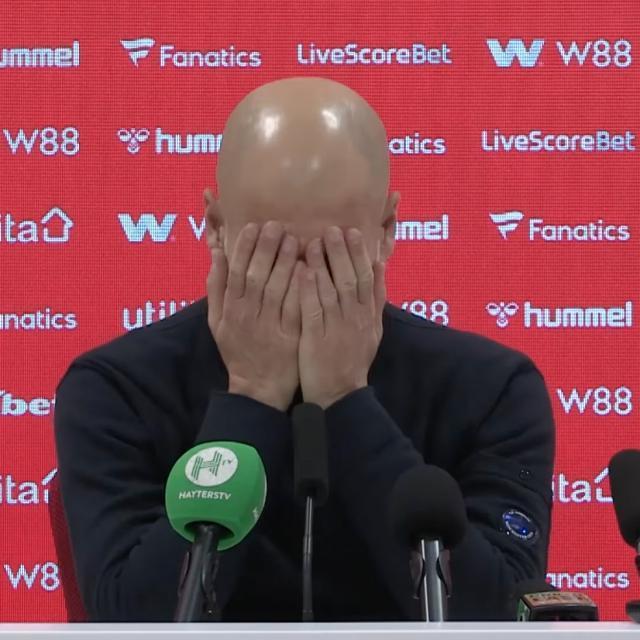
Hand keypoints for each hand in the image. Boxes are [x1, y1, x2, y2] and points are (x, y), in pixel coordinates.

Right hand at [207, 220, 303, 410]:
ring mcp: (269, 326)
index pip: (236, 271)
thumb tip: (217, 253)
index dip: (244, 247)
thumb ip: (216, 287)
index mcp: (231, 308)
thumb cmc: (238, 350)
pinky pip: (294, 309)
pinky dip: (300, 288)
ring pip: (275, 289)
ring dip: (285, 263)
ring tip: (296, 239)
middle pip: (256, 275)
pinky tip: (309, 269)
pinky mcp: (289, 337)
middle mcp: (248, 315)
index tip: (253, 225)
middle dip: (266, 248)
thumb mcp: (217, 321)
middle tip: (278, 225)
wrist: (257, 388)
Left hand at [298, 226, 385, 408]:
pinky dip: (309, 288)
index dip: (361, 253)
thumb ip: (376, 299)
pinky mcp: (317, 338)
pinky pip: (314, 309)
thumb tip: (379, 265)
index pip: (368, 278)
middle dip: (343, 252)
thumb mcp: (373, 330)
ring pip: (333, 291)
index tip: (353, 230)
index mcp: (368, 315)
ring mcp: (337, 328)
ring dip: (324, 265)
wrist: (339, 394)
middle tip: (333, 228)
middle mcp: (356, 318)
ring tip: (314, 241)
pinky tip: (301, 271)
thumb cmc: (352, 359)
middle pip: (352, 279)